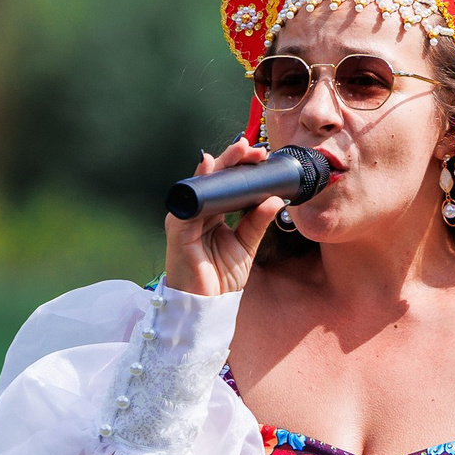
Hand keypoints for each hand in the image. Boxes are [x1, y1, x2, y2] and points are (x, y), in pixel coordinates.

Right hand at [163, 136, 281, 296]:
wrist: (208, 306)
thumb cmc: (221, 278)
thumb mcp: (247, 245)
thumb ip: (258, 221)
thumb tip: (276, 198)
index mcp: (213, 214)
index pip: (225, 183)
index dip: (240, 168)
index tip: (260, 156)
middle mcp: (198, 213)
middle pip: (213, 178)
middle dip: (232, 160)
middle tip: (252, 148)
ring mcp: (186, 220)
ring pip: (201, 184)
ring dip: (219, 166)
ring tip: (238, 152)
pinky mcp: (178, 231)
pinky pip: (189, 202)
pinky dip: (198, 184)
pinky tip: (208, 168)